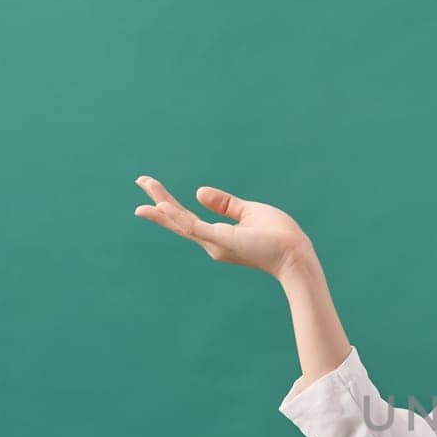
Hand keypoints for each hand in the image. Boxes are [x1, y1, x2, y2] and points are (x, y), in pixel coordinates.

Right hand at [132, 175, 312, 278]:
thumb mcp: (250, 212)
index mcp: (219, 236)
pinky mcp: (224, 241)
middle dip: (159, 201)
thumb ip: (225, 204)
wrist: (296, 256)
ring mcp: (217, 243)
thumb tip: (198, 191)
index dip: (169, 204)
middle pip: (179, 220)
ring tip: (145, 187)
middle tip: (140, 180)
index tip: (152, 187)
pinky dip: (178, 218)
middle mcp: (213, 242)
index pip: (188, 218)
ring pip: (183, 223)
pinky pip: (196, 228)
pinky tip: (164, 207)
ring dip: (163, 206)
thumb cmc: (279, 237)